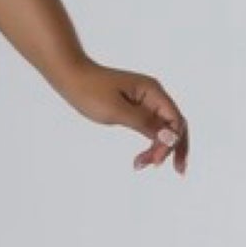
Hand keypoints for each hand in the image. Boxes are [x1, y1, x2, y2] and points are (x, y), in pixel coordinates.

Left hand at [61, 62, 190, 175]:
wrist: (71, 77)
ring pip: (163, 128)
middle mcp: (153, 95)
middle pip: (175, 124)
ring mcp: (145, 101)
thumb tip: (172, 136)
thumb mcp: (116, 111)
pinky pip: (151, 127)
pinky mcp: (135, 108)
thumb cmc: (90, 91)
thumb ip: (144, 123)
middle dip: (173, 148)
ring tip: (143, 165)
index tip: (156, 160)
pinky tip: (144, 157)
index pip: (175, 120)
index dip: (171, 142)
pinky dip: (150, 142)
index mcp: (152, 91)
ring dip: (160, 148)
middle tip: (170, 170)